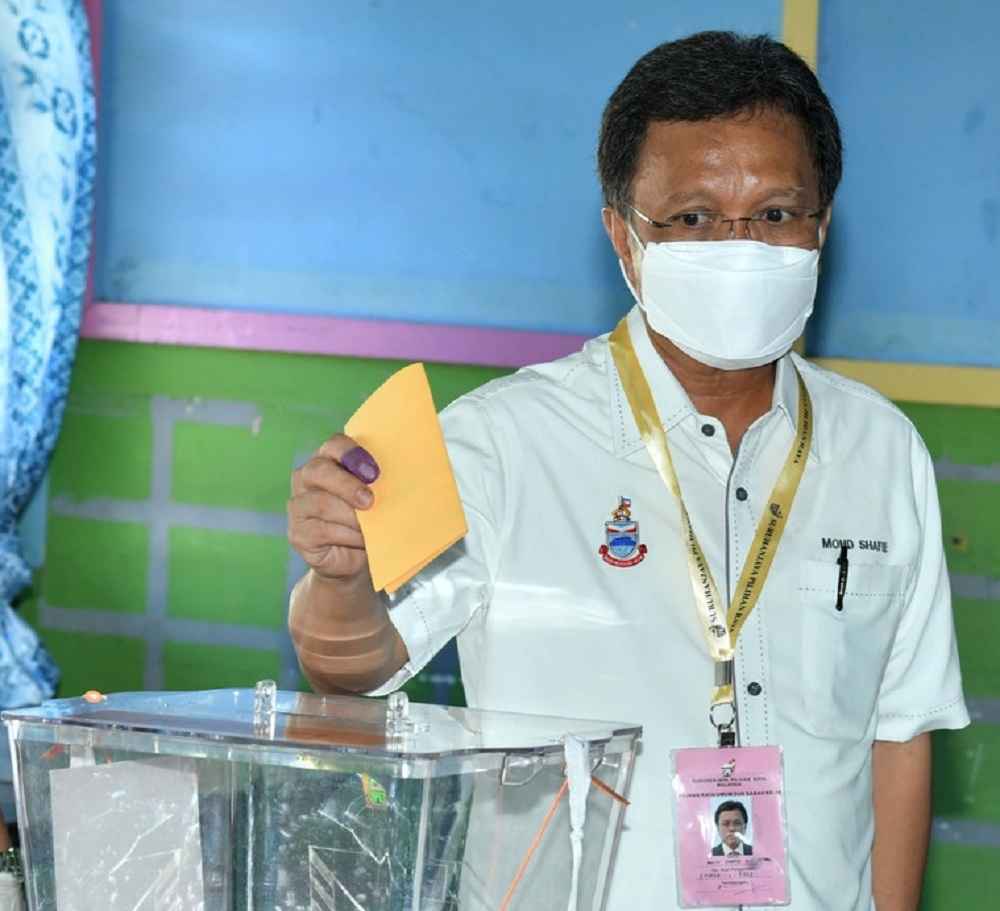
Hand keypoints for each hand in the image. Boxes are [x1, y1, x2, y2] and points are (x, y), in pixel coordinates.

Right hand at [288, 434, 380, 581]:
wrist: (355, 560)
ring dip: (352, 517)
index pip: (333, 444)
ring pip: (322, 503)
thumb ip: (377, 483)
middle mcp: (306, 478)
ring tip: (371, 528)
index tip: (374, 472)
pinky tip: (360, 540)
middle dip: (348, 485)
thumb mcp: (376, 497)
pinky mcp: (297, 532)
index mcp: (328, 460)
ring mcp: (298, 505)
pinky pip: (321, 529)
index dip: (352, 454)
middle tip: (370, 501)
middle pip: (319, 470)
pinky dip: (347, 535)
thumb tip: (399, 476)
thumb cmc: (368, 520)